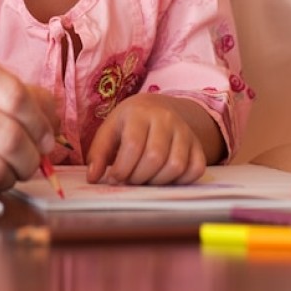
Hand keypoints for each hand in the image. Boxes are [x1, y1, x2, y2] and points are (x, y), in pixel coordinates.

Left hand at [85, 94, 212, 185]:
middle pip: (155, 157)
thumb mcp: (109, 130)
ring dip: (157, 182)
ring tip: (145, 179)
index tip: (113, 178)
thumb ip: (98, 153)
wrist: (158, 108)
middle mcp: (166, 118)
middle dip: (138, 177)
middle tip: (130, 179)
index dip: (122, 168)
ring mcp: (185, 131)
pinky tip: (165, 178)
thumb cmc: (129, 123)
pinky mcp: (197, 145)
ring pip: (175, 166)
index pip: (133, 145)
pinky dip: (180, 181)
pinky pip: (195, 169)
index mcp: (140, 112)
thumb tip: (93, 178)